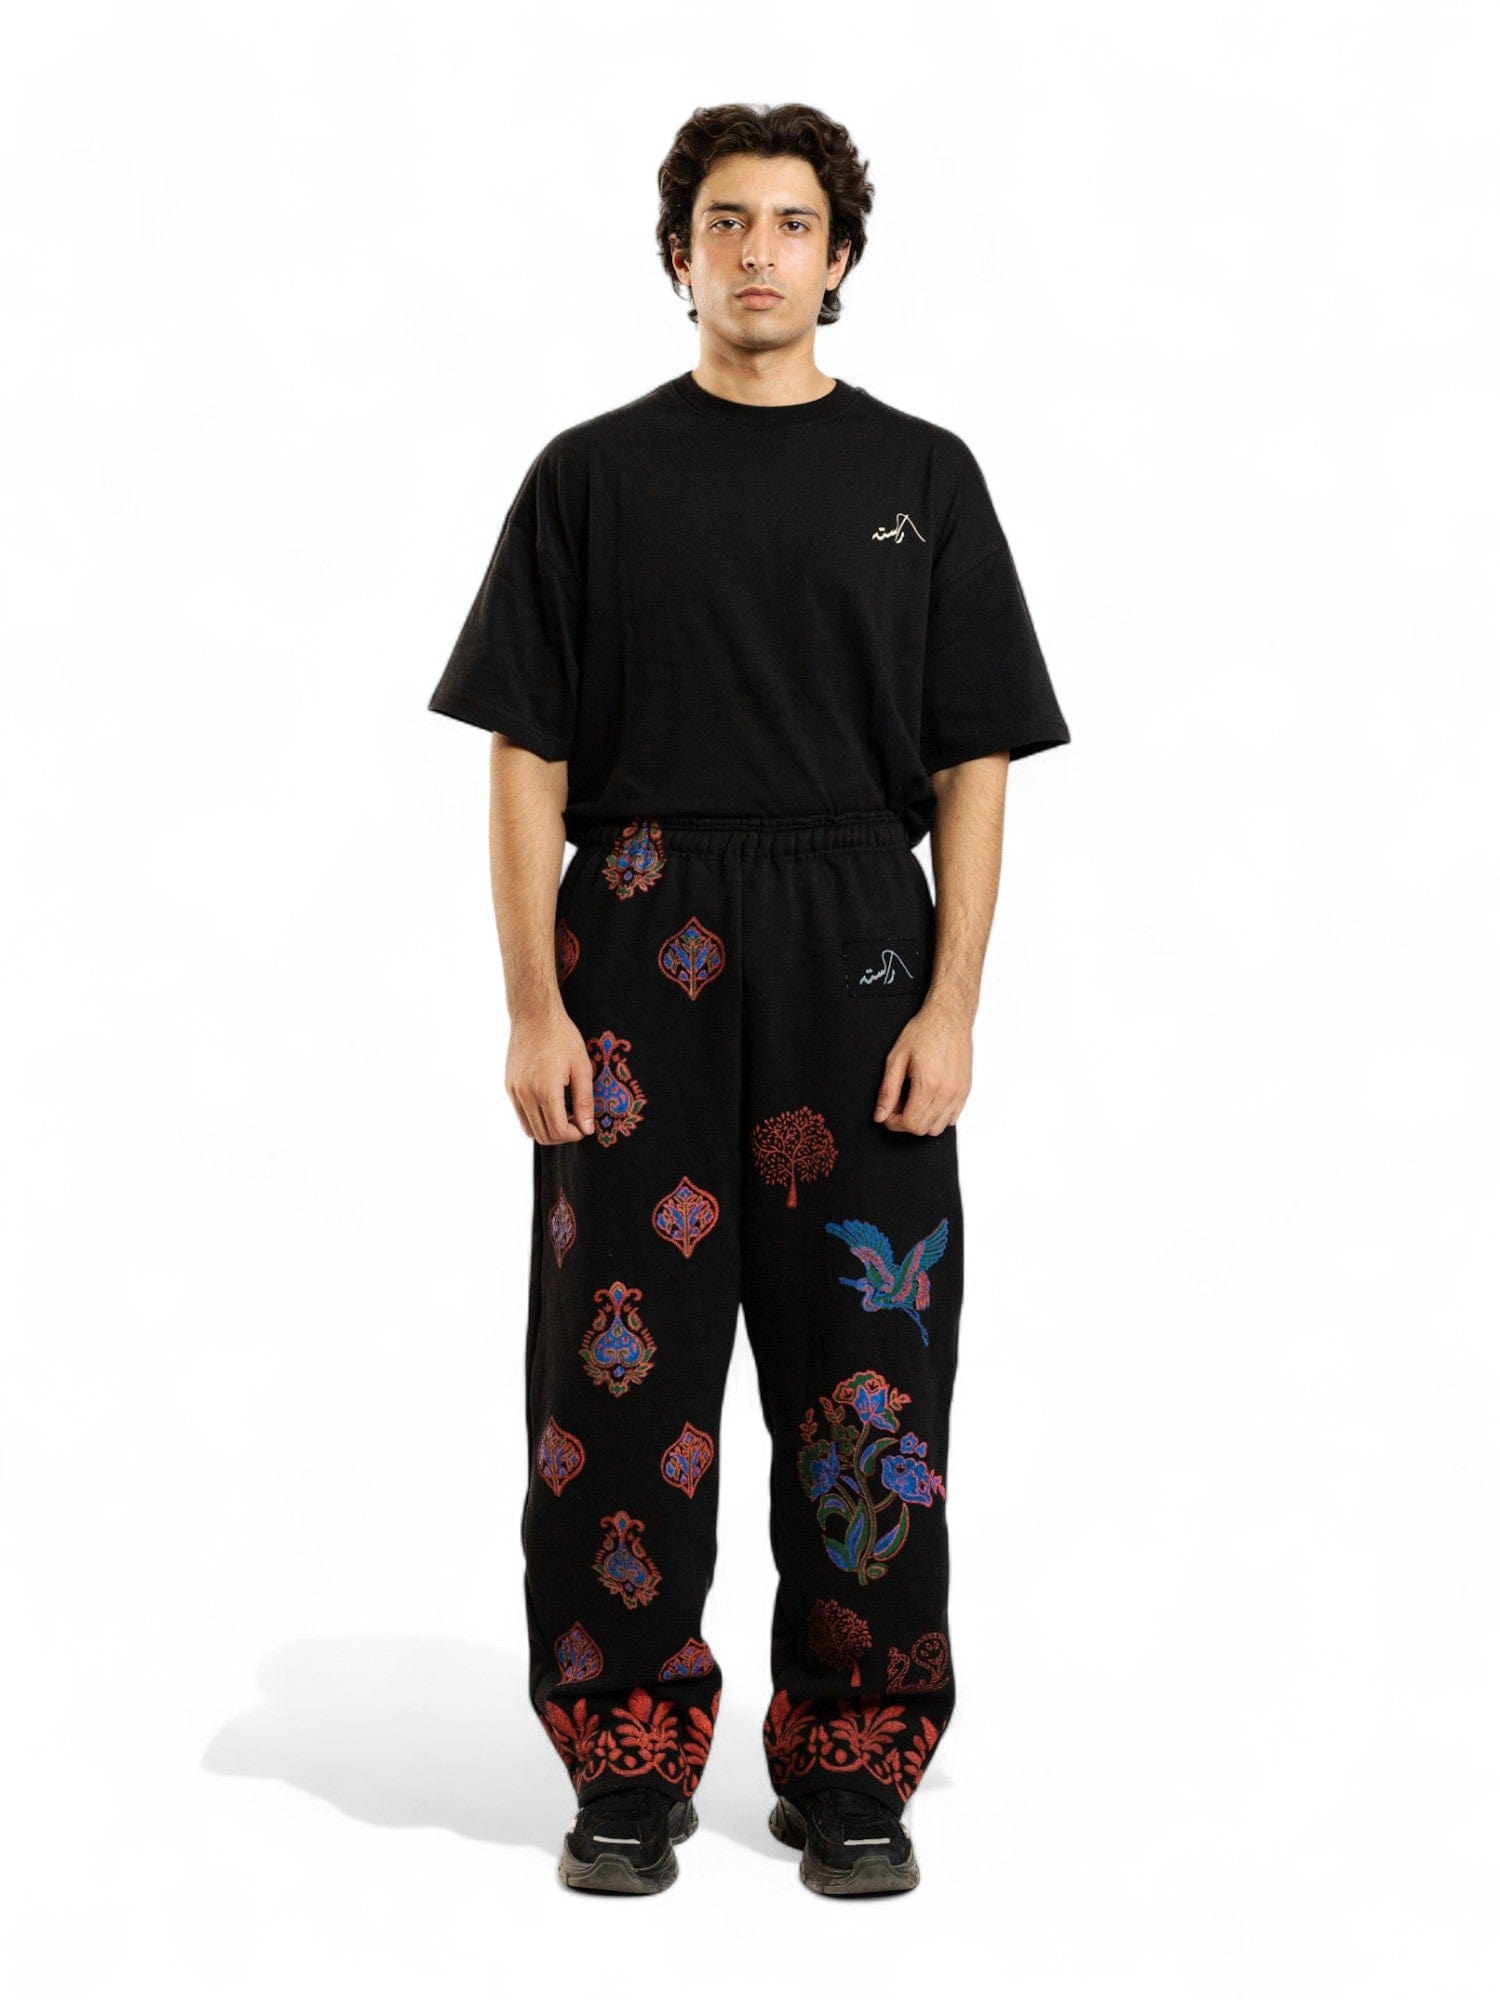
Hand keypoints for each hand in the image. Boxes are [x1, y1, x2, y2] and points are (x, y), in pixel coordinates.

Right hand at [506, 1008, 594, 1144]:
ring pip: (529, 1129)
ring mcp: (514, 1091)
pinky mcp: (509, 1086)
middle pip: (543, 1135)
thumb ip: (584, 1101)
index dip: (573, 1135)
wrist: (534, 1015)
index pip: (558, 1130)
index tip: (584, 1128)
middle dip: (562, 1136)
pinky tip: (550, 1105)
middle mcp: (526, 1094)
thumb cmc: (562, 1037)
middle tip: (576, 1122)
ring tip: (564, 1114)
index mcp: (546, 1090)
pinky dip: (535, 1119)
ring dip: (548, 1129)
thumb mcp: (582, 1067)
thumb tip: (587, 1128)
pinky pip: (521, 1114)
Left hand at [874, 995, 972, 1135]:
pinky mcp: (966, 1090)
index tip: (888, 1111)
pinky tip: (928, 1098)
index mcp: (929, 1084)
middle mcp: (948, 1092)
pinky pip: (952, 1118)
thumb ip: (888, 1090)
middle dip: (906, 1122)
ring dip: (922, 1121)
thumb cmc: (923, 1032)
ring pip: (938, 1127)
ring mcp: (959, 1093)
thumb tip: (880, 1115)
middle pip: (923, 1129)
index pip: (911, 1124)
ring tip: (913, 1101)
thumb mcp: (896, 1058)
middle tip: (898, 1104)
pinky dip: (937, 1116)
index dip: (894, 1122)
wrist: (949, 1017)